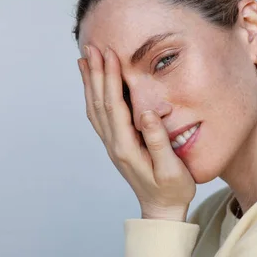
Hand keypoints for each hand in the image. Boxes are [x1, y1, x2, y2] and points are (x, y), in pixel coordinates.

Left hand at [78, 45, 195, 220]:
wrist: (161, 210)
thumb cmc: (171, 190)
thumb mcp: (171, 168)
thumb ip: (158, 141)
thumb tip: (148, 113)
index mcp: (126, 146)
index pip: (114, 105)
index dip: (110, 78)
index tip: (109, 54)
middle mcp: (114, 144)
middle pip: (99, 102)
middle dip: (95, 73)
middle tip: (92, 47)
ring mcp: (112, 144)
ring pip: (95, 108)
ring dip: (89, 82)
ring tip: (85, 59)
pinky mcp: (116, 144)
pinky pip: (99, 116)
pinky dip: (93, 96)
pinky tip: (93, 85)